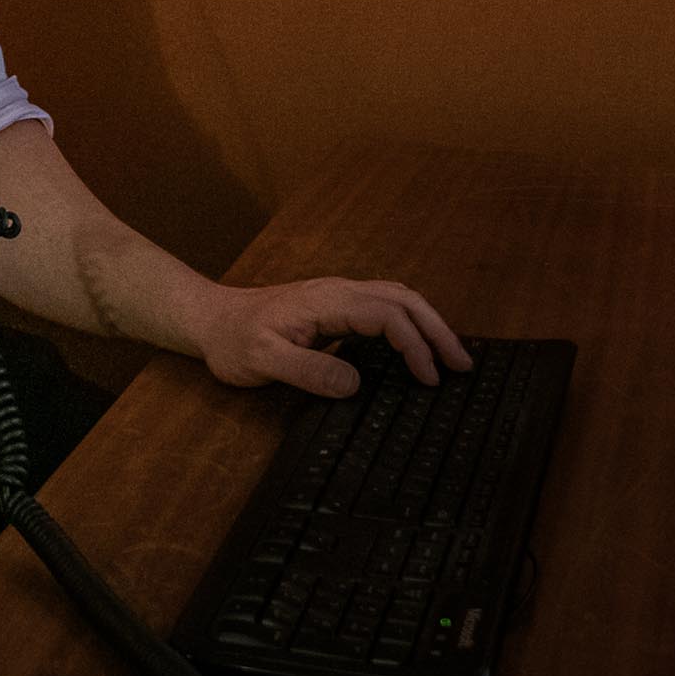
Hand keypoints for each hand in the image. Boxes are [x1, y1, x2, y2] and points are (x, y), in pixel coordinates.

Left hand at [196, 277, 472, 396]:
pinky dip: (410, 322)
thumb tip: (356, 384)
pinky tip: (417, 345)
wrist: (212, 320)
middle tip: (462, 365)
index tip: (429, 379)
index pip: (388, 316)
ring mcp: (339, 296)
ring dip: (428, 323)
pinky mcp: (336, 307)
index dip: (415, 346)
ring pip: (398, 298)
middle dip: (438, 329)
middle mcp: (340, 291)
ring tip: (451, 356)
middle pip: (404, 299)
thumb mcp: (263, 361)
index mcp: (329, 301)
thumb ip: (309, 371)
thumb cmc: (234, 341)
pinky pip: (385, 306)